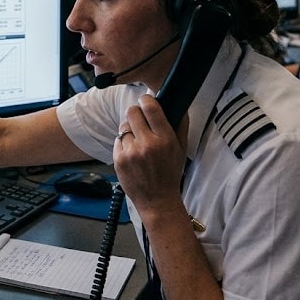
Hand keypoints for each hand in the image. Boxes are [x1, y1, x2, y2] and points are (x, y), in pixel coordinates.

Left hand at [112, 94, 187, 217]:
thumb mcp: (182, 150)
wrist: (157, 200)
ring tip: (138, 143)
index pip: (151, 108)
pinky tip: (132, 154)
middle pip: (132, 112)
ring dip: (129, 131)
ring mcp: (131, 152)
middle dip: (135, 113)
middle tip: (139, 120)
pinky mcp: (119, 159)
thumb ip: (181, 126)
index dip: (146, 100)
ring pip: (124, 126)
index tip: (145, 100)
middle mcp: (147, 144)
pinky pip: (117, 141)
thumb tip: (178, 105)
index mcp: (165, 139)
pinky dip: (123, 144)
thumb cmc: (170, 174)